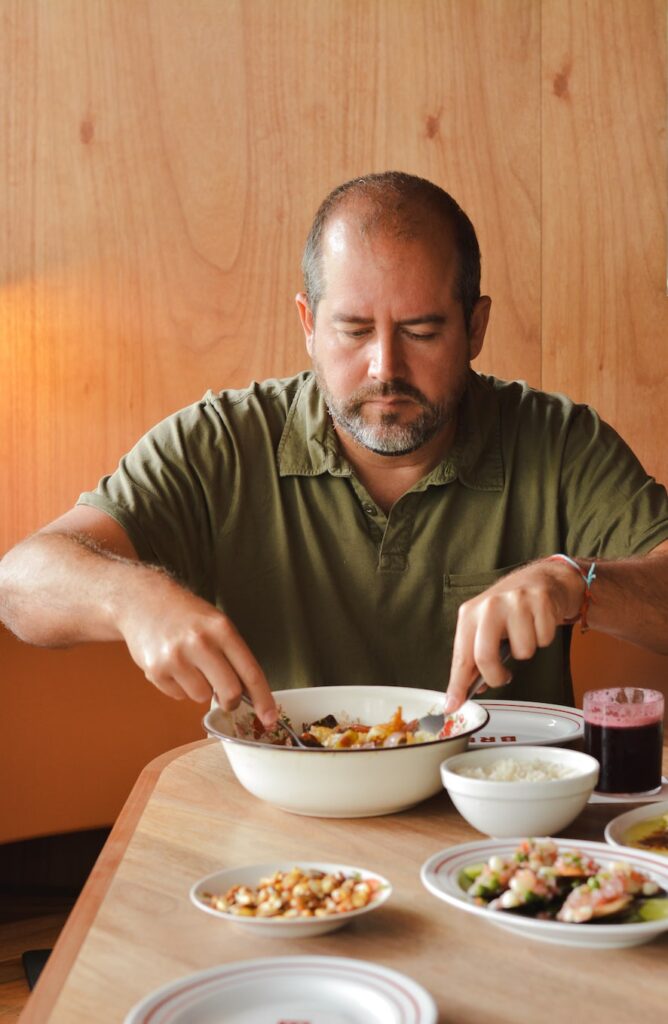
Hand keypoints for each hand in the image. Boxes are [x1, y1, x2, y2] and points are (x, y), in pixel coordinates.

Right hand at [117, 575, 277, 727]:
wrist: (143, 601)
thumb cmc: (186, 615)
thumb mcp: (217, 624)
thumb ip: (233, 655)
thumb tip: (250, 693)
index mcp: (221, 629)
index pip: (250, 672)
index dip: (263, 699)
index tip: (270, 717)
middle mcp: (199, 643)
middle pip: (230, 692)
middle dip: (231, 701)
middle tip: (226, 696)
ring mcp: (176, 658)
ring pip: (202, 697)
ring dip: (201, 689)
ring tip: (190, 665)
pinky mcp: (156, 671)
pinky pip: (179, 696)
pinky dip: (179, 687)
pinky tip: (173, 666)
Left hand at [444, 560, 583, 710]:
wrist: (542, 578)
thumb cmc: (510, 607)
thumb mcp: (485, 626)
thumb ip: (475, 655)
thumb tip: (467, 690)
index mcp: (470, 613)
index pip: (461, 656)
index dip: (457, 685)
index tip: (453, 705)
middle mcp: (490, 606)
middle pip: (485, 657)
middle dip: (495, 676)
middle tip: (503, 675)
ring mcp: (516, 602)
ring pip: (523, 652)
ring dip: (526, 649)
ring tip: (524, 631)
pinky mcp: (541, 602)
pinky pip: (544, 640)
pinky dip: (543, 637)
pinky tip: (538, 622)